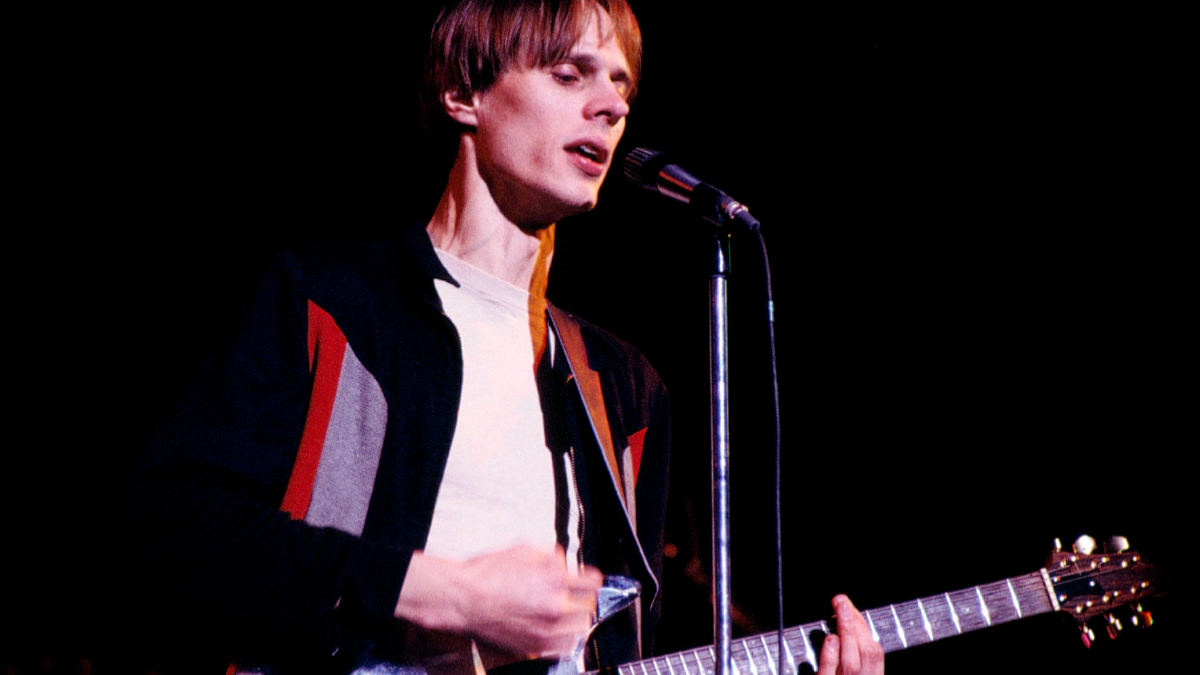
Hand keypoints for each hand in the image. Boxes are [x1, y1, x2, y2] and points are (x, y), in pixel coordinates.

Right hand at [395, 544, 603, 657]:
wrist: (463, 598)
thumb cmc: (487, 573)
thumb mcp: (523, 549)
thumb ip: (551, 556)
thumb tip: (564, 562)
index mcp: (554, 579)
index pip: (593, 582)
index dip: (592, 578)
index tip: (589, 579)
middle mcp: (554, 606)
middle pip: (589, 605)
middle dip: (583, 597)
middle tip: (574, 593)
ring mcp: (546, 629)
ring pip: (581, 627)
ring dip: (577, 617)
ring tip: (566, 611)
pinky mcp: (535, 645)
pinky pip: (565, 646)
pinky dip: (566, 637)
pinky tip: (557, 628)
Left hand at [817, 595, 883, 674]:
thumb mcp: (853, 671)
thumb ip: (852, 658)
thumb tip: (846, 624)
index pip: (874, 653)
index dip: (864, 628)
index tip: (852, 610)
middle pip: (867, 654)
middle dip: (857, 624)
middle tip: (843, 601)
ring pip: (850, 663)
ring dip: (846, 632)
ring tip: (840, 609)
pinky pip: (829, 673)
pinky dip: (830, 655)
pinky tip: (830, 638)